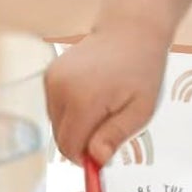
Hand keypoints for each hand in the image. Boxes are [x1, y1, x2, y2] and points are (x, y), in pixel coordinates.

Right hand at [46, 21, 169, 165]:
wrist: (130, 31)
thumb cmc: (141, 69)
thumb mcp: (141, 109)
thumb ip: (116, 135)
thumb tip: (97, 159)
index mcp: (83, 99)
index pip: (70, 146)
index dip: (84, 159)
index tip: (101, 159)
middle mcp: (60, 89)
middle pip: (60, 137)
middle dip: (81, 144)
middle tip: (108, 135)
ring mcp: (52, 80)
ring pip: (57, 124)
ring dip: (78, 128)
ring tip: (104, 110)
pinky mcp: (50, 75)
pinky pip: (56, 108)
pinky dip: (72, 113)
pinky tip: (93, 99)